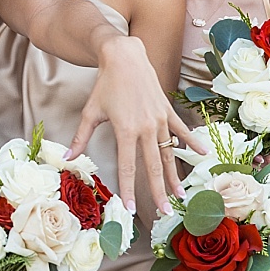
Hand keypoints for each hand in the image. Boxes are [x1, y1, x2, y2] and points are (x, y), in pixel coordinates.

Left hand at [68, 36, 201, 214]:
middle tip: (165, 213)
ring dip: (175, 175)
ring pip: (169, 153)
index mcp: (125, 130)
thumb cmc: (105, 85)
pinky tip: (202, 155)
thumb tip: (67, 158)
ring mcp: (159, 119)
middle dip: (158, 192)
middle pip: (153, 166)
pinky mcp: (167, 111)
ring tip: (180, 196)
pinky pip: (181, 130)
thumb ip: (80, 138)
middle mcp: (145, 127)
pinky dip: (191, 142)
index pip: (128, 166)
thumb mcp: (90, 112)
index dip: (129, 188)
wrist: (124, 57)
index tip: (130, 207)